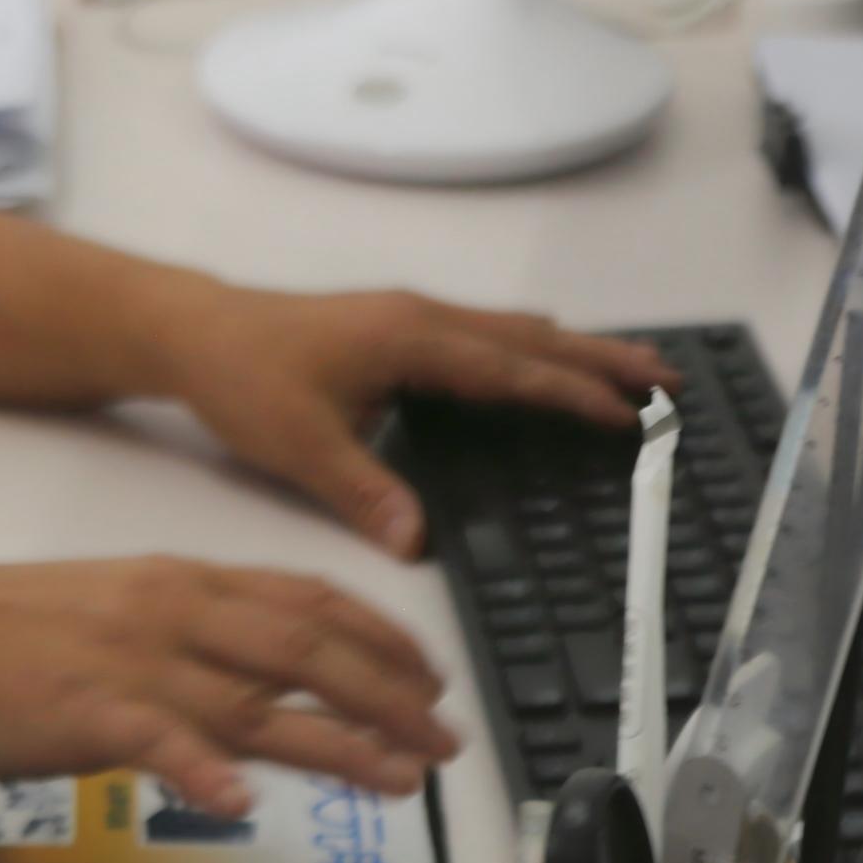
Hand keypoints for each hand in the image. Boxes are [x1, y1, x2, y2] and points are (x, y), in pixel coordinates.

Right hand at [0, 558, 456, 818]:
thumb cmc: (12, 628)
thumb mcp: (120, 601)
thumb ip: (194, 625)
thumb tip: (264, 659)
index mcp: (182, 583)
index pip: (306, 600)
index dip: (380, 637)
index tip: (432, 674)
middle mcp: (174, 616)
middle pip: (305, 652)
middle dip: (389, 697)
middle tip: (446, 741)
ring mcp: (134, 665)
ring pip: (256, 701)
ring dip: (337, 742)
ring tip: (399, 778)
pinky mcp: (89, 713)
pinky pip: (157, 743)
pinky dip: (202, 770)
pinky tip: (240, 800)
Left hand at [141, 280, 677, 559]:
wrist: (193, 332)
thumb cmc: (243, 380)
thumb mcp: (299, 446)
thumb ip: (363, 491)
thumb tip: (418, 545)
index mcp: (408, 339)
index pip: (508, 370)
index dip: (570, 393)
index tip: (630, 415)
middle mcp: (419, 318)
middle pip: (529, 338)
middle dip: (600, 359)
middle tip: (668, 377)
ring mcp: (409, 317)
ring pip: (510, 330)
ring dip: (573, 348)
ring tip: (634, 367)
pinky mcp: (397, 327)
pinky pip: (485, 333)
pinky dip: (532, 347)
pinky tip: (546, 358)